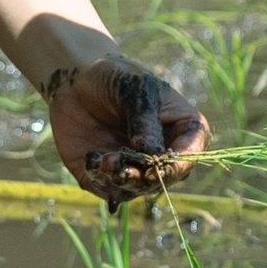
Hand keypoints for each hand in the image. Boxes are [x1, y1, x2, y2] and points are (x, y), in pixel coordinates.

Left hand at [47, 55, 208, 205]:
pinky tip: (91, 157)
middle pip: (165, 177)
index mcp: (181, 127)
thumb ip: (144, 119)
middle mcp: (163, 153)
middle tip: (125, 166)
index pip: (192, 151)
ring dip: (122, 179)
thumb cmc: (114, 78)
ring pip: (137, 188)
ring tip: (104, 160)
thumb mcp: (133, 88)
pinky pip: (109, 189)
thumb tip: (152, 152)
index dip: (180, 164)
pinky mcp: (108, 177)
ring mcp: (136, 168)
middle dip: (146, 176)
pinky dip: (100, 178)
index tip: (162, 168)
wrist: (74, 83)